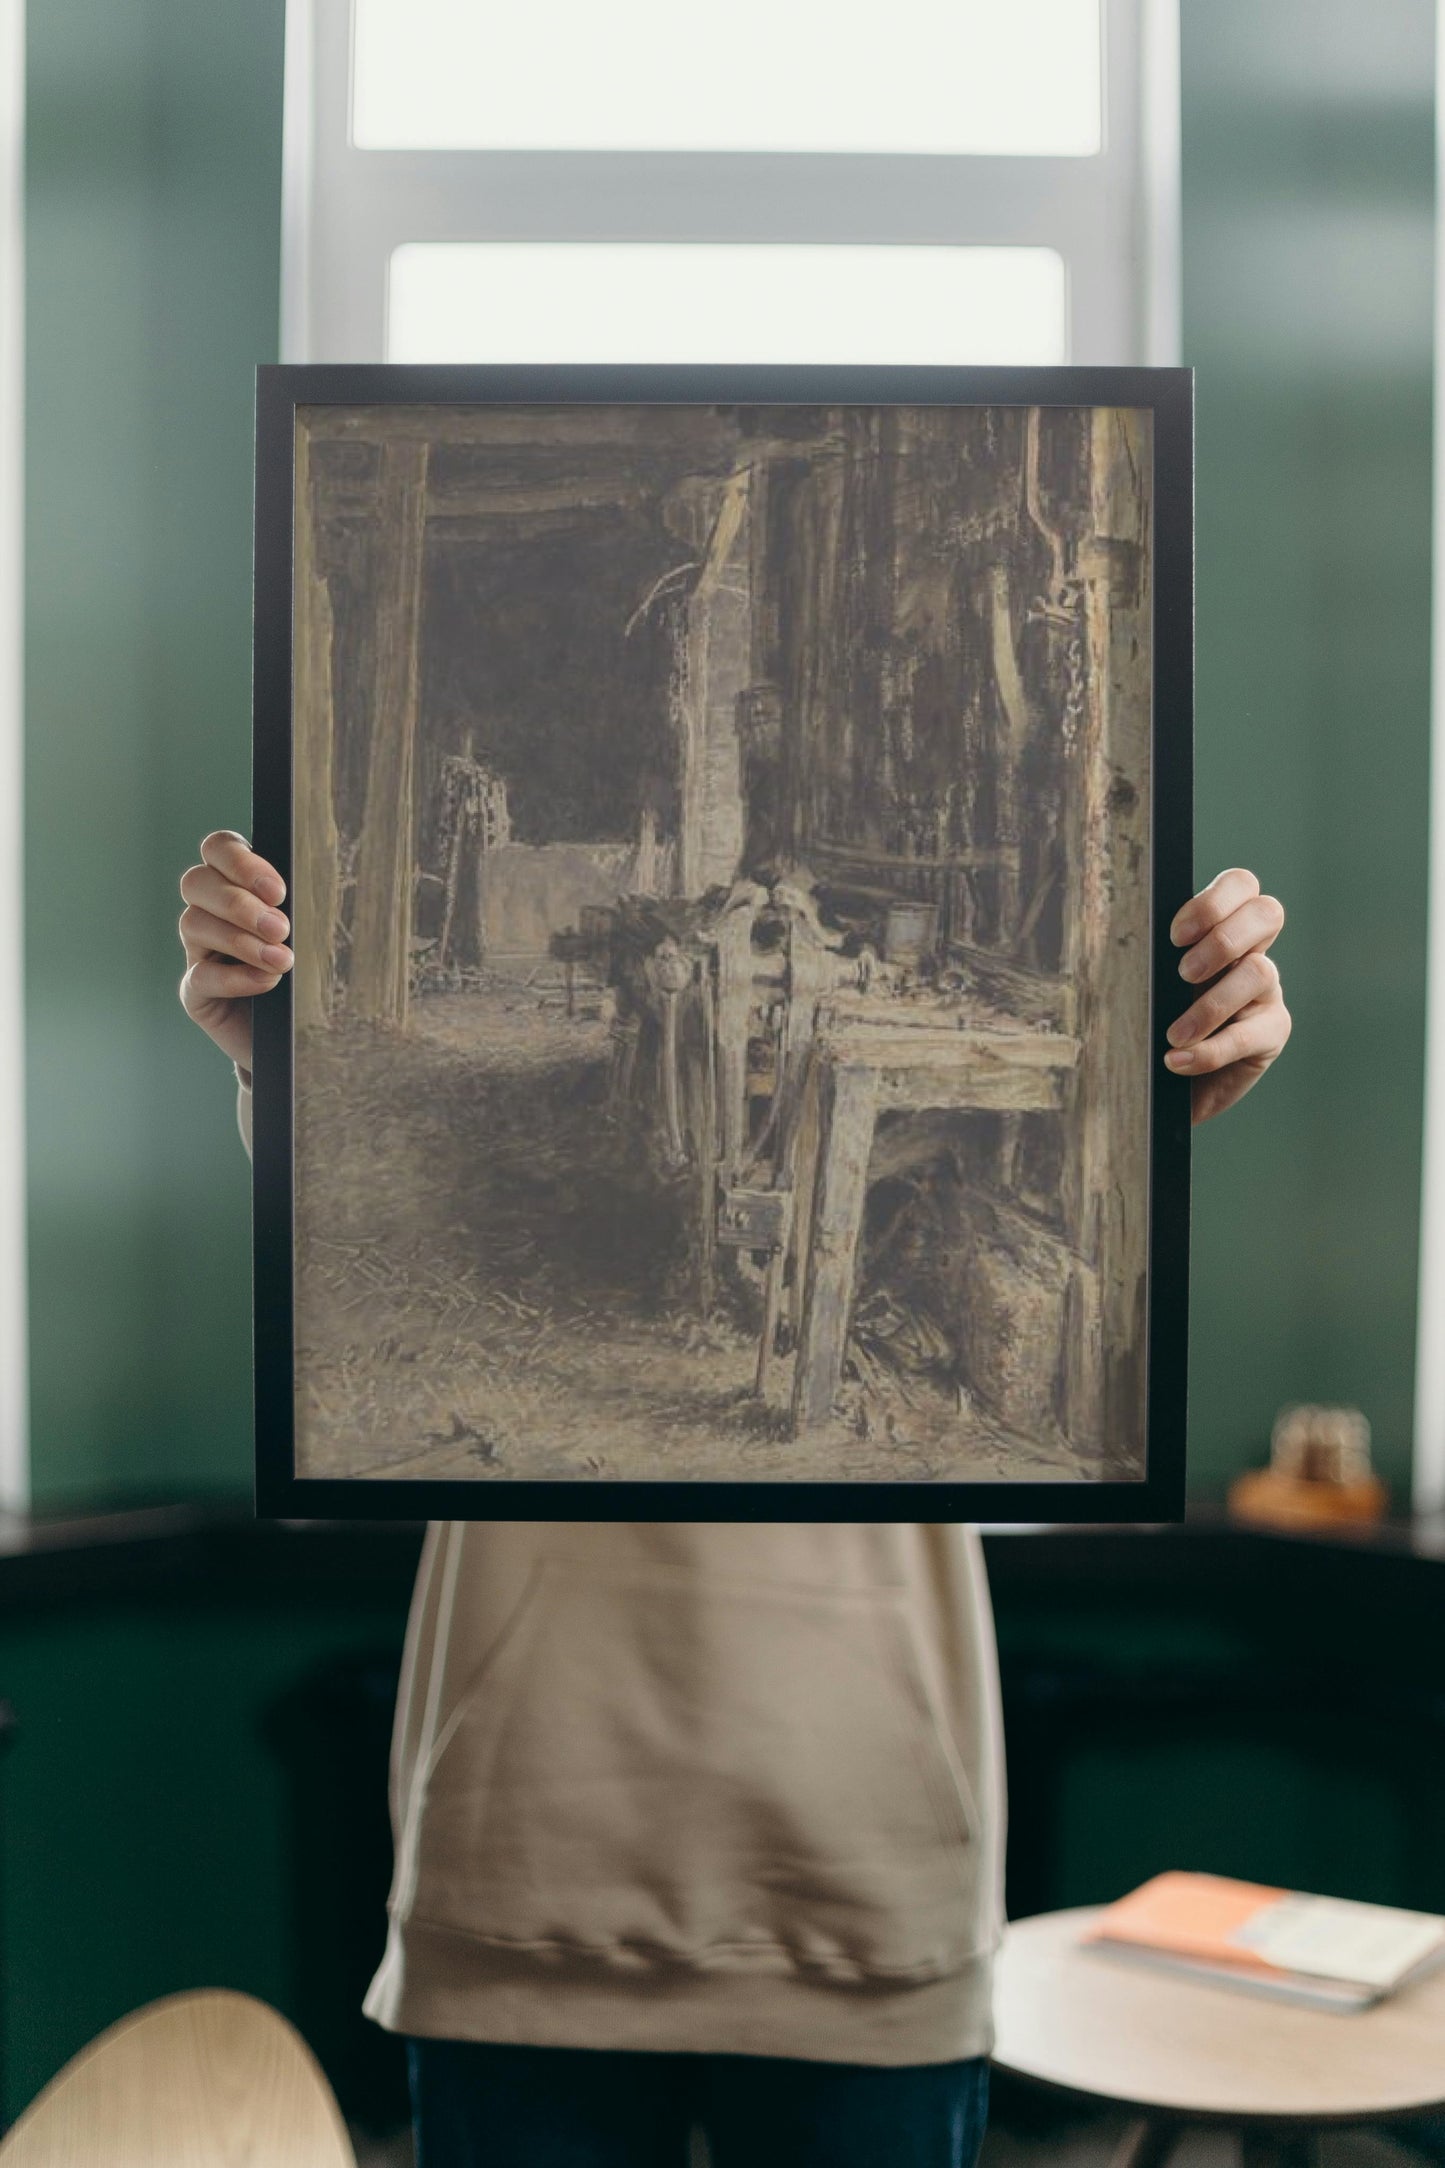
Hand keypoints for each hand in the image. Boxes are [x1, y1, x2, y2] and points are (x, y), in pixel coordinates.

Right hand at [178, 832, 291, 1073]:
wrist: (298, 1035)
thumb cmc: (307, 976)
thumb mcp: (309, 935)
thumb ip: (297, 909)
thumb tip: (297, 896)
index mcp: (236, 885)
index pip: (218, 848)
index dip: (240, 862)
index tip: (277, 891)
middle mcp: (209, 912)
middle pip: (197, 881)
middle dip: (239, 903)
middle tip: (280, 928)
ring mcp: (198, 952)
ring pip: (193, 924)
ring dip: (241, 940)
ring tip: (282, 960)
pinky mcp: (195, 993)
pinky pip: (200, 976)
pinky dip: (235, 978)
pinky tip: (266, 982)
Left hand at [1165, 868, 1290, 1124]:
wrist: (1161, 1085)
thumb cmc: (1146, 1024)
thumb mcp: (1144, 984)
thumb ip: (1147, 957)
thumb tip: (1113, 940)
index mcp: (1221, 928)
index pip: (1241, 885)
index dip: (1214, 902)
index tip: (1174, 936)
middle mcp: (1251, 952)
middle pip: (1267, 913)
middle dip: (1223, 940)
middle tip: (1183, 974)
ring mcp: (1266, 991)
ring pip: (1259, 972)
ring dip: (1211, 1005)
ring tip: (1173, 1034)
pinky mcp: (1271, 1033)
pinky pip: (1251, 1034)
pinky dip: (1210, 1050)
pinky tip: (1177, 1060)